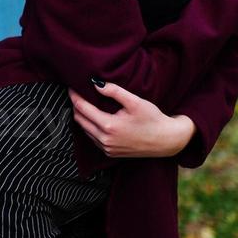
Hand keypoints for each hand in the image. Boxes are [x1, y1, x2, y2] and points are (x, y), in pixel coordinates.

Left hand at [70, 82, 195, 157]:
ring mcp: (107, 148)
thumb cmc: (153, 119)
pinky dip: (89, 127)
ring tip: (82, 103)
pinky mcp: (110, 153)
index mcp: (109, 126)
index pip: (83, 108)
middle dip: (75, 106)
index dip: (75, 96)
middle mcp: (105, 140)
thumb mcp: (135, 101)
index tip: (71, 87)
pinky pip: (93, 138)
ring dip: (81, 117)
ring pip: (85, 130)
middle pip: (80, 120)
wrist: (166, 140)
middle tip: (75, 93)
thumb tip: (96, 84)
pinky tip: (93, 118)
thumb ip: (114, 91)